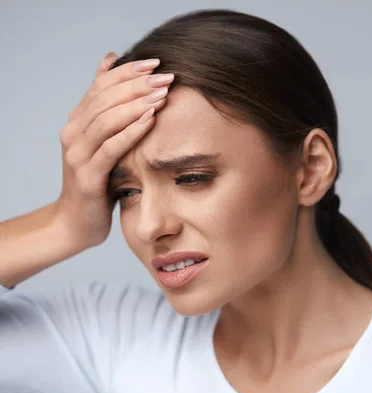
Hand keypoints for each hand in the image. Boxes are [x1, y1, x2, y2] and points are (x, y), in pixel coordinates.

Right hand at [54, 52, 172, 248]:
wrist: (77, 221)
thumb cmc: (98, 178)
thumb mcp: (102, 140)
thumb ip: (107, 106)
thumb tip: (110, 61)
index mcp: (78, 120)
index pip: (102, 84)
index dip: (128, 71)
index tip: (157, 62)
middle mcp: (73, 132)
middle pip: (105, 98)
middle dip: (137, 84)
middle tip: (166, 76)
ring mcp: (78, 154)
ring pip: (106, 119)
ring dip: (136, 104)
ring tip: (162, 94)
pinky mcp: (88, 176)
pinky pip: (111, 148)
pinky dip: (131, 131)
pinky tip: (151, 120)